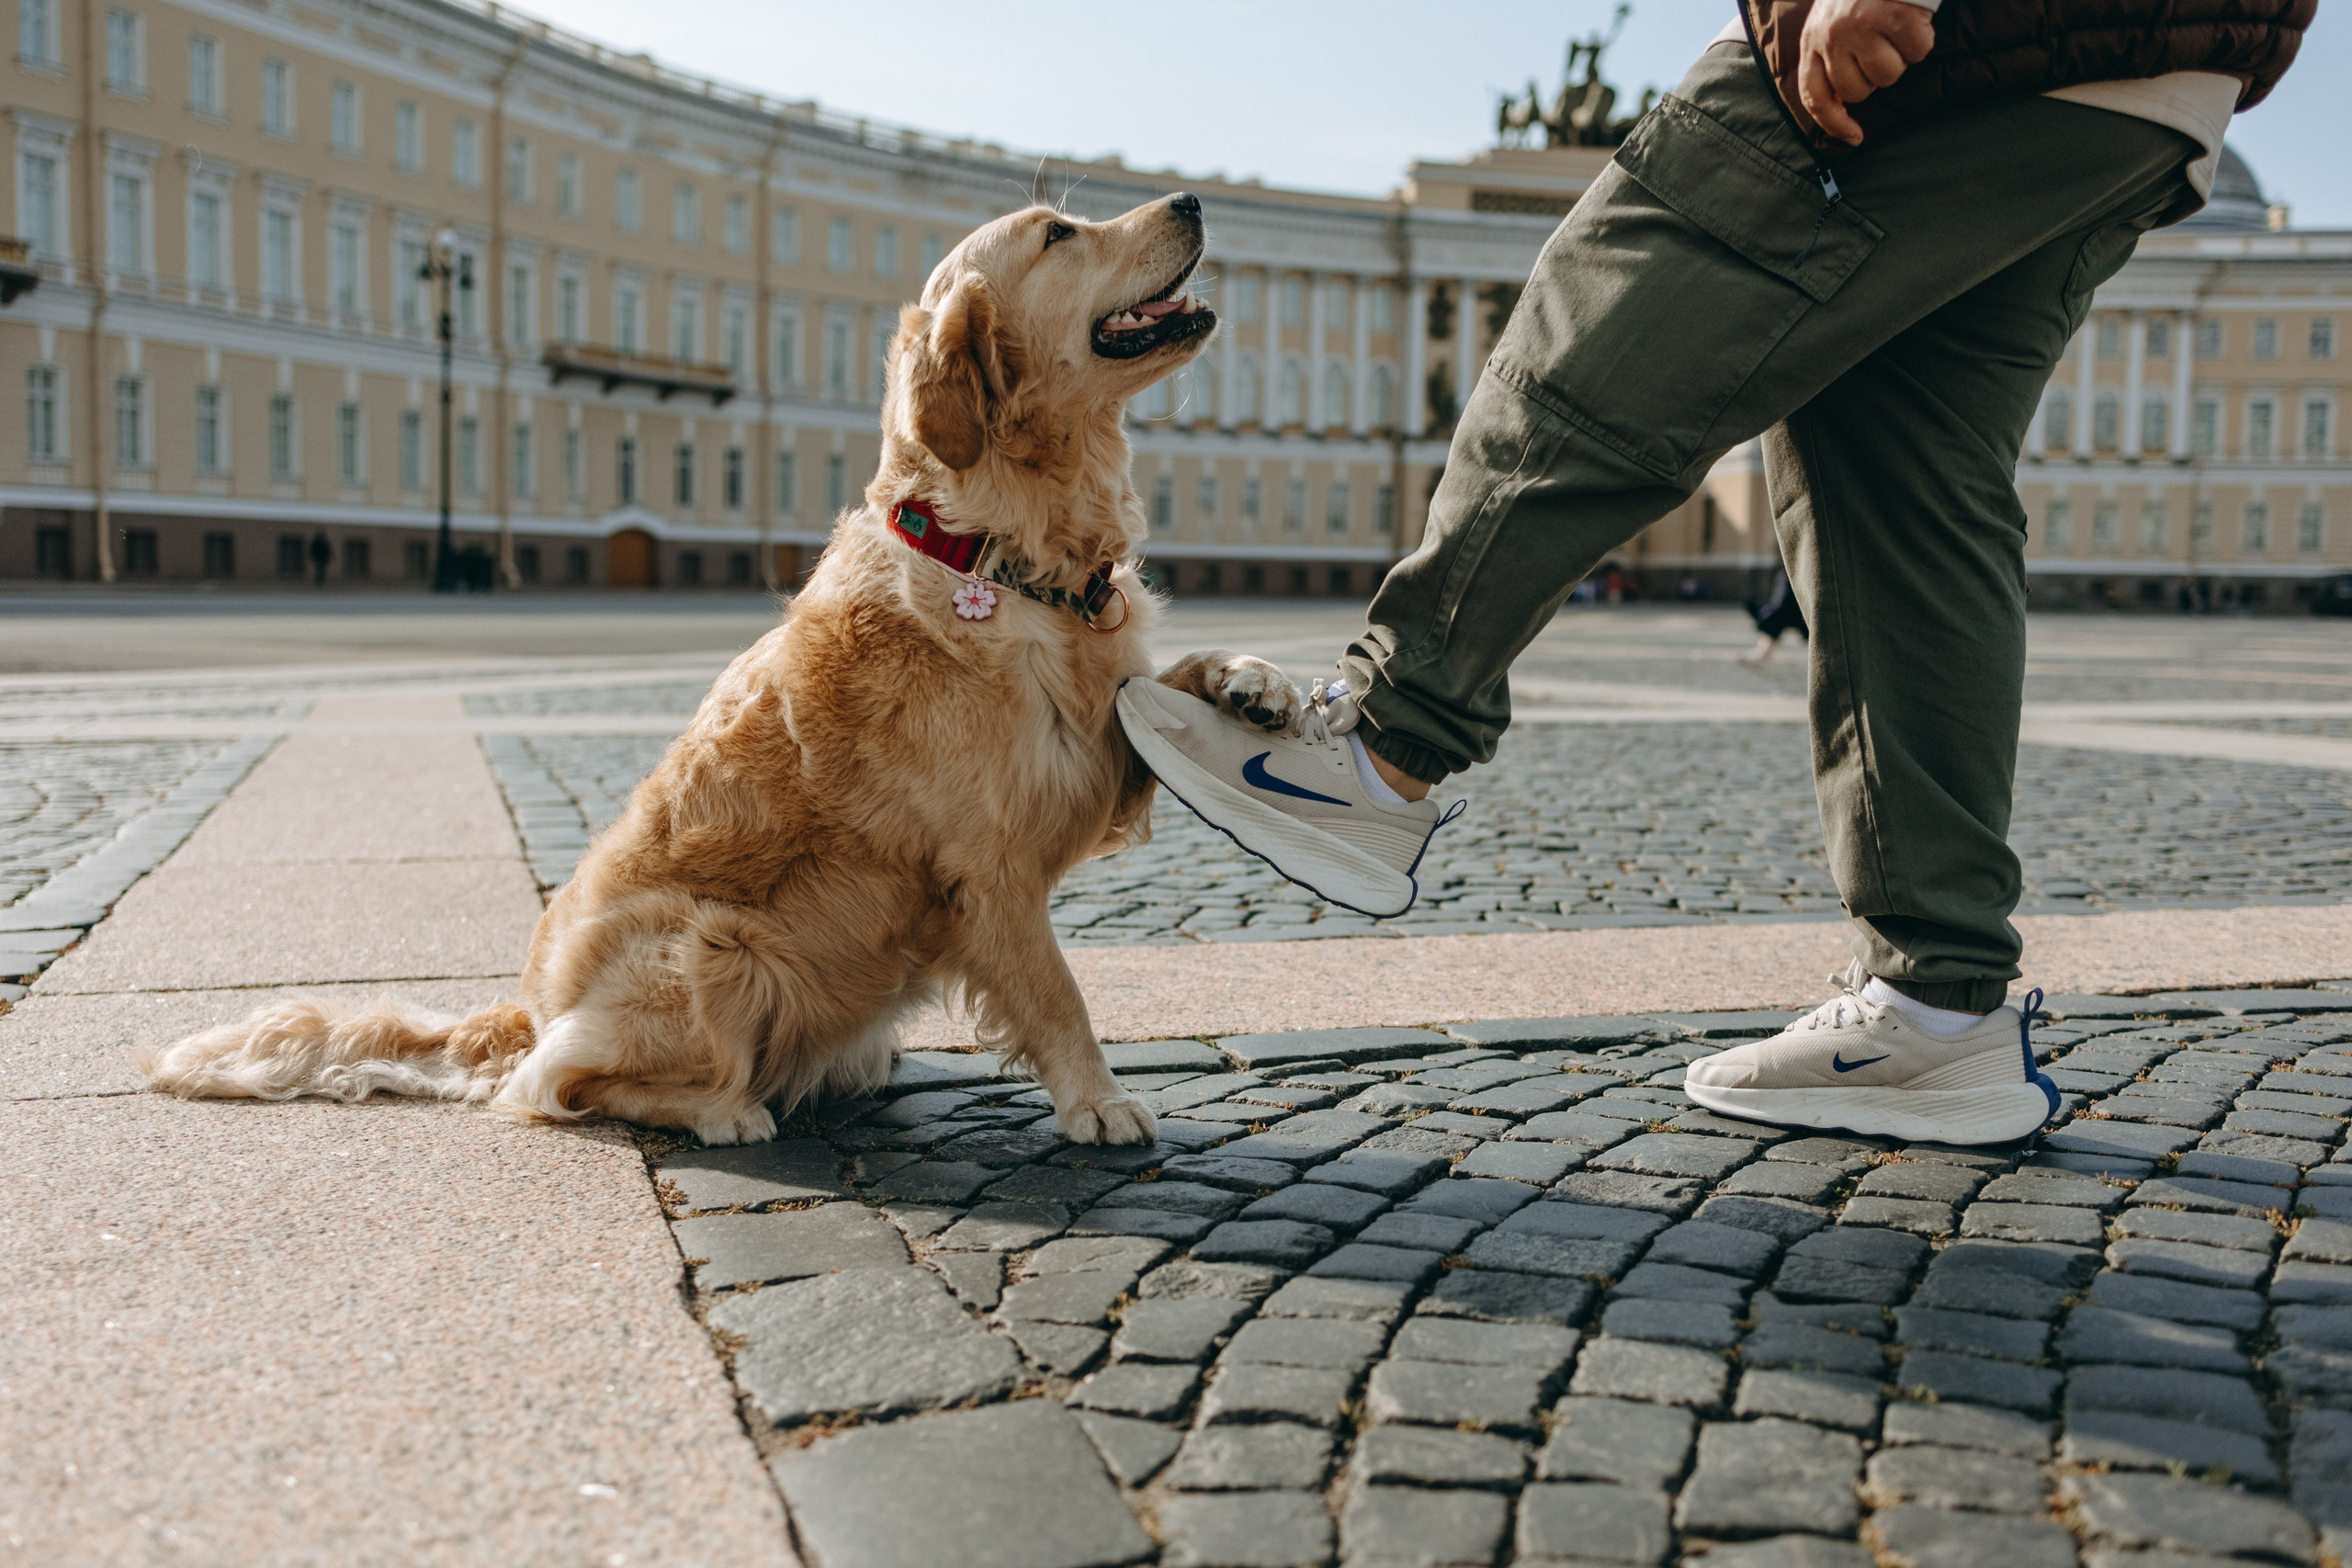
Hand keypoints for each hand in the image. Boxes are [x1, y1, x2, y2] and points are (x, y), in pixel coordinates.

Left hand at [1797, 0, 1935, 144]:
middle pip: (1859, 92)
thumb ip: (1831, 61)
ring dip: (1901, 57)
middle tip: (1882, 45)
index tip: (1855, 138)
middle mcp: (1832, 37)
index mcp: (1812, 41)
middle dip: (1876, 76)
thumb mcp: (1831, 24)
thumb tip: (1844, 106)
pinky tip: (1913, 20)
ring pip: (1890, 75)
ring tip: (1894, 29)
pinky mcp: (1893, 15)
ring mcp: (1861, 26)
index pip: (1815, 96)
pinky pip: (1918, 52)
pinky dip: (1923, 39)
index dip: (1834, 123)